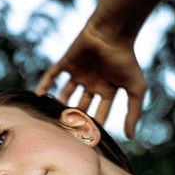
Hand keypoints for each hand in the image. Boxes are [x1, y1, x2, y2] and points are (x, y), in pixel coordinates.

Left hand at [36, 19, 146, 137]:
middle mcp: (92, 83)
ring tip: (51, 120)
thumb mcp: (135, 89)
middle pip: (80, 107)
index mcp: (107, 90)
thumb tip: (130, 137)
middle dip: (74, 120)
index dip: (93, 127)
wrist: (112, 32)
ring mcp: (78, 73)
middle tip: (66, 135)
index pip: (99, 114)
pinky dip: (45, 84)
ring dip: (59, 106)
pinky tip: (39, 96)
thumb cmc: (126, 59)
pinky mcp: (66, 62)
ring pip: (65, 94)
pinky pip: (53, 75)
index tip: (86, 142)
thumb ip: (133, 112)